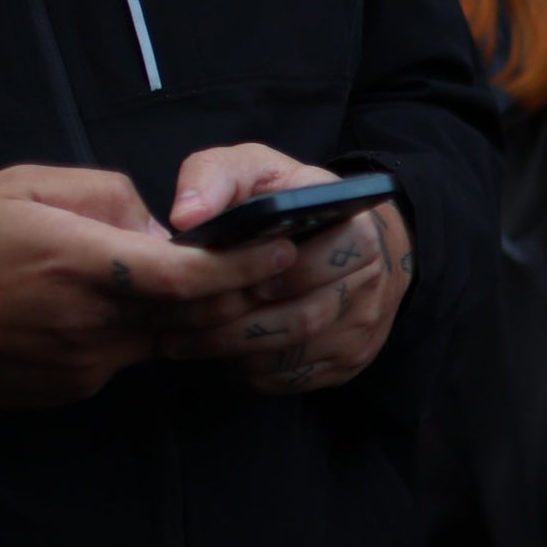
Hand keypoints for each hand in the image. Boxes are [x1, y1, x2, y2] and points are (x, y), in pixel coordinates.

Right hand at [0, 164, 293, 407]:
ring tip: (193, 282)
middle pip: (196, 314)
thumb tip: (162, 226)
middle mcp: (94, 322)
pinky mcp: (74, 386)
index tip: (283, 248)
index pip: (193, 276)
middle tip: (268, 266)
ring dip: (187, 313)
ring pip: (165, 337)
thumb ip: (107, 197)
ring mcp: (86, 362)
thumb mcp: (27, 186)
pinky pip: (126, 357)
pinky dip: (137, 331)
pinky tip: (114, 309)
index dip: (247, 266)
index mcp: (86, 265)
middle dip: (237, 291)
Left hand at [159, 147, 416, 395]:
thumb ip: (216, 178)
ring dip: (234, 352)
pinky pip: (295, 378)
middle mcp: (371, 285)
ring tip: (182, 342)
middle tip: (176, 323)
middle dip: (233, 325)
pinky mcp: (349, 362)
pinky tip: (219, 354)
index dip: (257, 276)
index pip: (310, 265)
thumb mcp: (257, 169)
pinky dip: (251, 371)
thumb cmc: (292, 202)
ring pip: (294, 354)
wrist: (351, 240)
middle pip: (303, 318)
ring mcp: (362, 328)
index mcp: (357, 233)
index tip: (210, 277)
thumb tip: (188, 216)